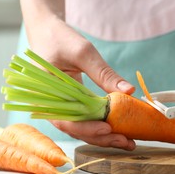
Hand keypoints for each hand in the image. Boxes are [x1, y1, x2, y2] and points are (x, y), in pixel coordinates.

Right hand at [27, 17, 135, 149]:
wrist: (47, 31)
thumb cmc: (60, 39)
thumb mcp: (83, 52)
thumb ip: (104, 73)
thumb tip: (129, 91)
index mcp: (45, 96)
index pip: (65, 120)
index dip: (87, 129)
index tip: (108, 129)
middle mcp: (50, 106)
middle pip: (76, 130)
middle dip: (101, 138)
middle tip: (126, 142)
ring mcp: (61, 106)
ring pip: (82, 128)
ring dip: (104, 136)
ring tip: (127, 141)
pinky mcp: (71, 104)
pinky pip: (85, 119)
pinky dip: (101, 125)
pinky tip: (119, 130)